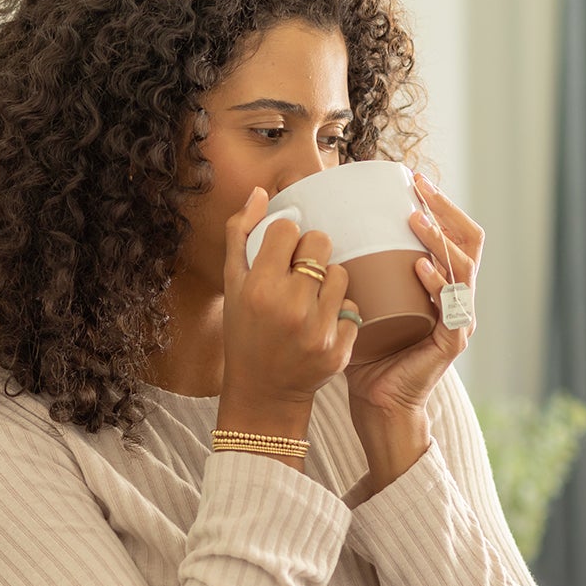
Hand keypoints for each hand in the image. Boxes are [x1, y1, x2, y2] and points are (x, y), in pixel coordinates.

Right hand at [219, 186, 360, 414]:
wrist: (262, 392)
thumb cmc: (244, 333)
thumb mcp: (232, 285)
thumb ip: (240, 234)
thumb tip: (260, 193)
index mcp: (259, 287)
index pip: (288, 228)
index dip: (284, 238)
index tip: (279, 255)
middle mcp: (289, 307)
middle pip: (321, 242)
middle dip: (311, 253)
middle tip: (300, 273)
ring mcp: (316, 330)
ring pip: (342, 274)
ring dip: (329, 282)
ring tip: (311, 300)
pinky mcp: (338, 349)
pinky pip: (353, 309)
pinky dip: (340, 314)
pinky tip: (321, 325)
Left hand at [344, 170, 481, 417]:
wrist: (376, 401)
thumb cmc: (366, 352)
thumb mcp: (361, 299)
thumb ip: (353, 269)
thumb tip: (318, 228)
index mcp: (441, 284)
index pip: (454, 233)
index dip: (441, 204)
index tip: (414, 178)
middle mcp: (457, 297)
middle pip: (469, 240)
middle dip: (446, 209)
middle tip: (419, 188)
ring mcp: (459, 319)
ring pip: (463, 267)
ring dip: (440, 239)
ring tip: (415, 220)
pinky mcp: (452, 342)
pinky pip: (452, 307)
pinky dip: (437, 283)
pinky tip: (420, 267)